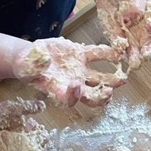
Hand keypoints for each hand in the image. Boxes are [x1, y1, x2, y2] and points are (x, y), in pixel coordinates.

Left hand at [0, 98, 45, 150]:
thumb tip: (43, 105)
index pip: (42, 138)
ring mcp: (15, 148)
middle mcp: (25, 141)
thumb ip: (29, 107)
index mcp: (31, 131)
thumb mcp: (15, 108)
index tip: (41, 139)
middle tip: (17, 139)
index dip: (42, 139)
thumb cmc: (1, 112)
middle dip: (28, 148)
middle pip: (33, 150)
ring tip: (3, 137)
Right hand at [12, 37, 127, 106]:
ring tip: (123, 77)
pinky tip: (117, 51)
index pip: (69, 100)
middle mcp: (74, 84)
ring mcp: (80, 71)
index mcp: (59, 90)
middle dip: (102, 97)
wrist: (32, 56)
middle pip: (92, 97)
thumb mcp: (26, 68)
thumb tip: (45, 59)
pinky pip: (97, 55)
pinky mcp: (82, 55)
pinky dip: (108, 54)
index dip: (74, 96)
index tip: (75, 86)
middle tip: (108, 92)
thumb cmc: (27, 67)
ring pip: (100, 79)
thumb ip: (35, 66)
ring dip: (113, 79)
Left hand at [96, 0, 150, 69]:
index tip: (150, 25)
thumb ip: (135, 4)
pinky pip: (119, 51)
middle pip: (150, 45)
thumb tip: (132, 18)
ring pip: (136, 53)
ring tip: (134, 64)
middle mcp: (145, 33)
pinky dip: (118, 53)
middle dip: (149, 51)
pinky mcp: (119, 43)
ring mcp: (132, 40)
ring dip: (135, 59)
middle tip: (147, 55)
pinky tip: (117, 54)